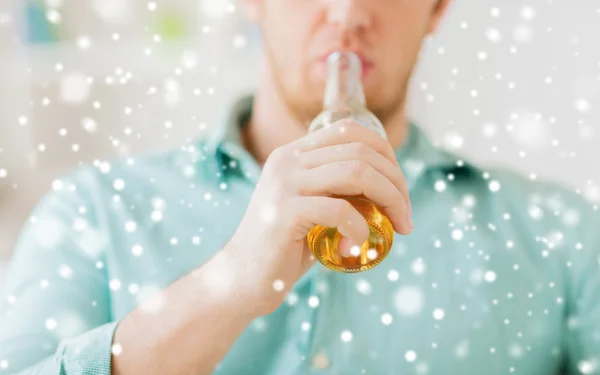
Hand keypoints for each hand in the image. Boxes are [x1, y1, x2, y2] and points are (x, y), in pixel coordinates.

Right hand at [223, 119, 412, 316]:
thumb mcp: (315, 208)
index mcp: (294, 153)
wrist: (243, 279)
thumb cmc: (286, 247)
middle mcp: (287, 159)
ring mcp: (283, 183)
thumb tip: (391, 189)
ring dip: (389, 199)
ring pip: (355, 172)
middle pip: (360, 151)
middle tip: (406, 216)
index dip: (386, 154)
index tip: (400, 190)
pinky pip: (340, 210)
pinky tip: (357, 247)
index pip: (350, 130)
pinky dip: (360, 228)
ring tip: (398, 226)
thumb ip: (341, 191)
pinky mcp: (283, 212)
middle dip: (396, 182)